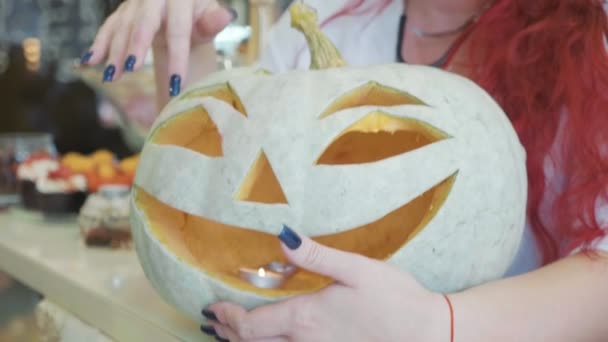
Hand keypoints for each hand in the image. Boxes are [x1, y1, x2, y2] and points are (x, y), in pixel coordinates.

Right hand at [82, 0, 233, 87]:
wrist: (182, 8)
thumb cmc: (198, 18)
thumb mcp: (208, 18)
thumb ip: (213, 21)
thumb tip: (225, 16)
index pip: (178, 30)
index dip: (178, 57)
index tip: (177, 83)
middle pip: (143, 22)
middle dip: (135, 46)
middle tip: (131, 69)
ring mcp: (135, 3)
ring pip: (123, 26)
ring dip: (114, 52)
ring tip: (112, 76)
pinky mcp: (123, 11)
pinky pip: (108, 27)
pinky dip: (99, 44)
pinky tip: (89, 62)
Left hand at [201, 226, 449, 341]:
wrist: (427, 333)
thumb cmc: (394, 299)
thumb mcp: (356, 268)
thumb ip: (315, 255)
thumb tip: (281, 236)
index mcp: (306, 318)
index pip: (251, 326)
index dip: (227, 318)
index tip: (212, 308)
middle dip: (229, 332)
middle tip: (213, 321)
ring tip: (230, 333)